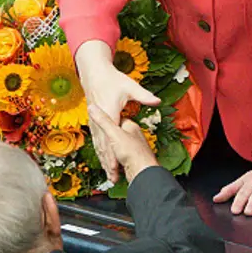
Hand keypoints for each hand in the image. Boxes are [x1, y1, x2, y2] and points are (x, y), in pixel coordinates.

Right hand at [82, 64, 159, 182]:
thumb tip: (157, 100)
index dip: (113, 153)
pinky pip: (97, 140)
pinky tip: (104, 161)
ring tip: (109, 175)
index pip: (112, 137)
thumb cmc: (112, 79)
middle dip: (108, 163)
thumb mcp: (130, 87)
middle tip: (113, 178)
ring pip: (99, 145)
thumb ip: (143, 96)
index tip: (116, 165)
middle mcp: (101, 119)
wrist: (94, 73)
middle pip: (104, 145)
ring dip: (104, 160)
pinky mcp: (94, 122)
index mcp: (110, 112)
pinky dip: (100, 152)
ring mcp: (95, 121)